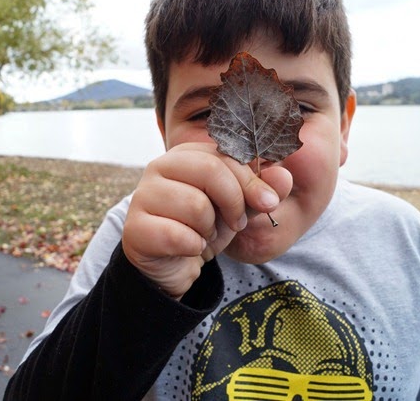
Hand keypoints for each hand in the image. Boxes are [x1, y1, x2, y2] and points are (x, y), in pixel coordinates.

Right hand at [122, 143, 291, 298]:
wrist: (173, 264)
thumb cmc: (203, 228)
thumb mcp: (238, 208)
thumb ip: (262, 191)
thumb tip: (284, 176)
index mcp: (185, 155)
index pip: (226, 155)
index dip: (252, 181)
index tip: (267, 203)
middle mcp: (159, 167)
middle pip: (210, 171)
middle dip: (233, 203)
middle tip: (235, 223)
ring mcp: (142, 196)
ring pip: (196, 205)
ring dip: (210, 229)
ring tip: (203, 234)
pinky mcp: (135, 228)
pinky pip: (178, 235)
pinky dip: (193, 247)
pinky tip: (188, 248)